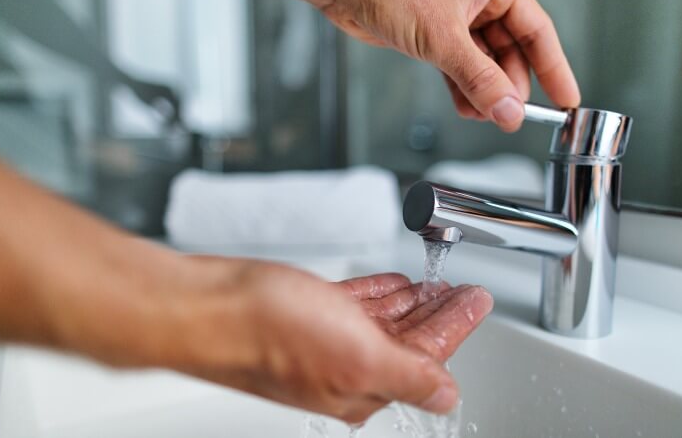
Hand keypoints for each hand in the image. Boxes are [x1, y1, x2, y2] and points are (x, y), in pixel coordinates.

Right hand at [76, 257, 492, 423]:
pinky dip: (376, 293)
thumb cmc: (268, 332)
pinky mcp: (302, 313)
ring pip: (381, 320)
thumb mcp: (357, 355)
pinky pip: (352, 303)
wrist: (205, 307)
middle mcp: (343, 367)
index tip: (477, 300)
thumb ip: (409, 375)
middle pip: (407, 339)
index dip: (456, 326)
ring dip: (412, 302)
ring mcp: (322, 339)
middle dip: (439, 314)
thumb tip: (447, 397)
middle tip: (464, 290)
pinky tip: (391, 284)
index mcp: (361, 386)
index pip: (427, 357)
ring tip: (435, 284)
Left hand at [282, 0, 579, 130]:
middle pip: (511, 52)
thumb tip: (507, 109)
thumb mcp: (442, 37)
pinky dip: (463, 89)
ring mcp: (456, 20)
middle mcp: (479, 2)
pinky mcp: (432, 35)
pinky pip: (459, 67)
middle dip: (509, 87)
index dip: (553, 68)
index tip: (565, 99)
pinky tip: (467, 107)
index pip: (537, 32)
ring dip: (485, 93)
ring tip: (484, 115)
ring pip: (484, 63)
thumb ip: (477, 78)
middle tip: (509, 116)